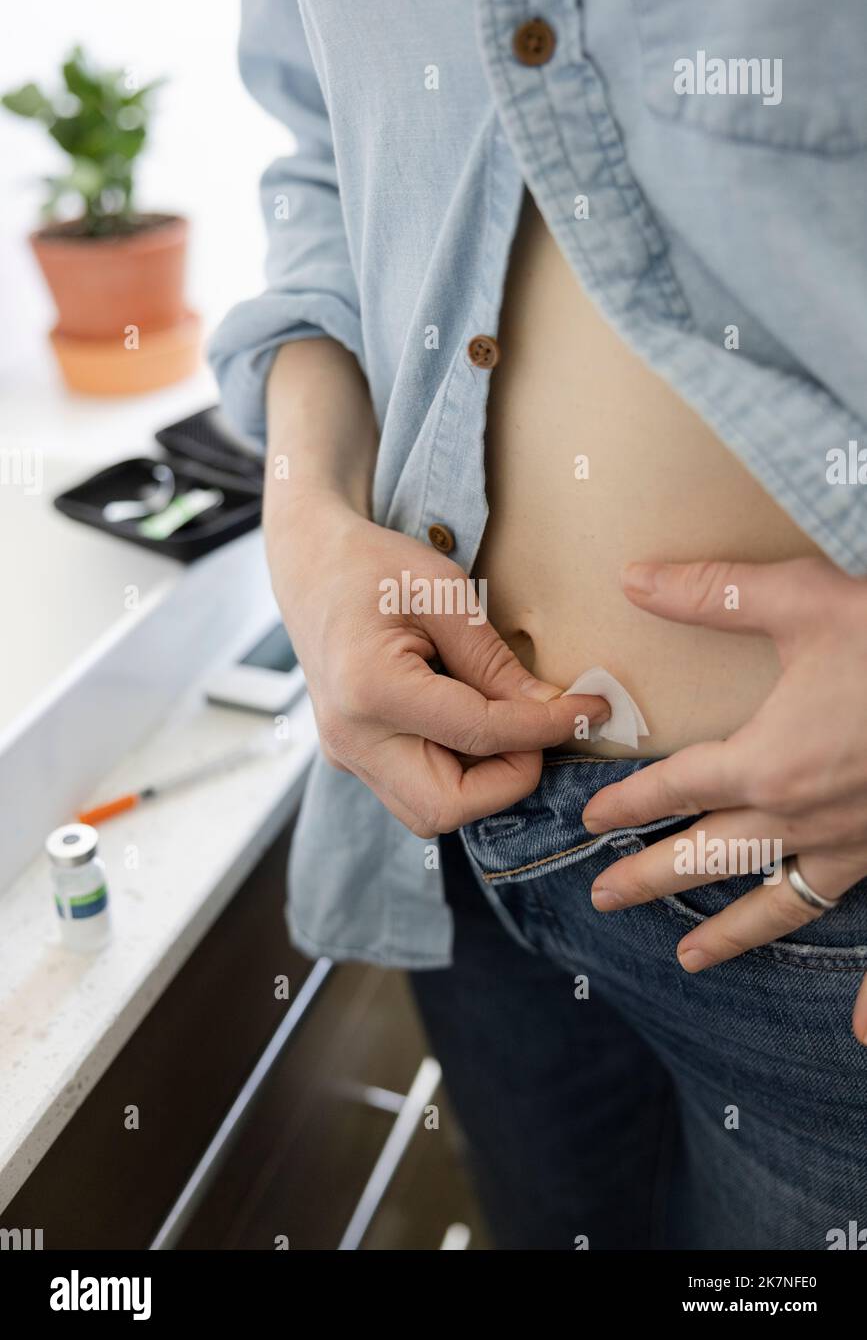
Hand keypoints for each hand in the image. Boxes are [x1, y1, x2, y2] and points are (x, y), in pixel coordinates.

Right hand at [268, 492, 608, 836]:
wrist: (311, 566)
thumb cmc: (375, 566)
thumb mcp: (444, 593)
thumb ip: (494, 662)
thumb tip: (550, 709)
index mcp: (371, 689)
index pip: (480, 735)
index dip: (546, 728)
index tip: (591, 710)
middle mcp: (350, 737)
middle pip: (447, 807)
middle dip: (507, 779)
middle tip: (537, 729)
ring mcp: (345, 754)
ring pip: (431, 813)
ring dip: (483, 782)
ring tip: (503, 722)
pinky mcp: (353, 758)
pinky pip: (416, 791)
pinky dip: (457, 771)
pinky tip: (470, 723)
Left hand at [581, 557, 866, 1042]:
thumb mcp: (808, 601)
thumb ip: (716, 595)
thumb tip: (634, 578)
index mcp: (770, 762)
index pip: (676, 787)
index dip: (629, 801)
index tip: (593, 817)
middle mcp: (805, 816)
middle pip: (708, 855)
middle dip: (649, 876)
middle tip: (602, 897)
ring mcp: (856, 844)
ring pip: (778, 902)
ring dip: (728, 931)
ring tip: (687, 957)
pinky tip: (857, 1033)